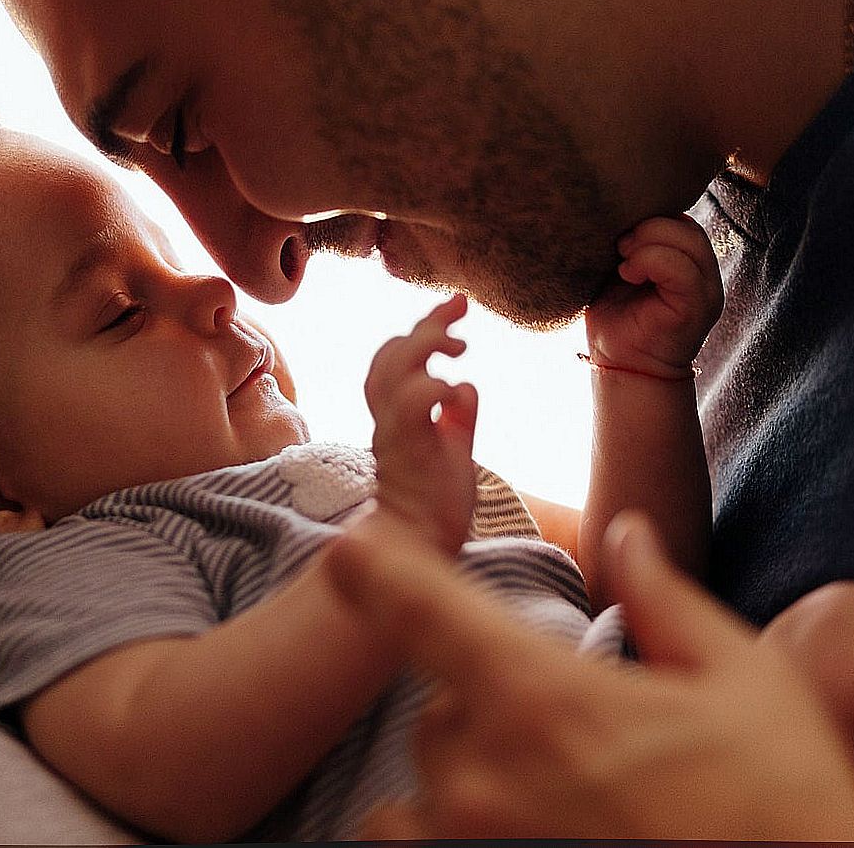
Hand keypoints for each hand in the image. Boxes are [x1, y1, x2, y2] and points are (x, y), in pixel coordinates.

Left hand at [323, 511, 853, 840]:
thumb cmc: (783, 804)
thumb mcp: (745, 681)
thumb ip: (665, 600)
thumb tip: (626, 532)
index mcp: (543, 698)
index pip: (422, 609)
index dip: (379, 569)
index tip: (352, 546)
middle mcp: (485, 774)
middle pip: (441, 708)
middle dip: (492, 706)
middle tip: (584, 738)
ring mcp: (471, 842)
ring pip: (427, 783)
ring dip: (467, 777)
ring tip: (553, 793)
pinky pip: (412, 843)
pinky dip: (446, 830)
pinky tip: (520, 825)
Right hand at [364, 294, 478, 554]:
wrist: (417, 548)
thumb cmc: (433, 503)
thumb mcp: (453, 449)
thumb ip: (457, 418)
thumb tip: (465, 387)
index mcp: (396, 416)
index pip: (394, 359)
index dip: (420, 330)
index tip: (454, 309)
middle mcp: (388, 420)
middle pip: (392, 356)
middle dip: (426, 324)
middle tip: (459, 305)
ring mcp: (395, 434)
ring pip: (396, 372)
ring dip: (427, 346)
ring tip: (459, 343)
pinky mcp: (408, 452)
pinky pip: (410, 407)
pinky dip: (432, 387)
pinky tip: (453, 390)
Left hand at [585, 214, 722, 376]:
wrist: (619, 366)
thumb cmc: (615, 318)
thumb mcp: (623, 270)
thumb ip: (634, 243)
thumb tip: (619, 209)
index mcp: (688, 261)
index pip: (680, 218)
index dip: (650, 216)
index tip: (619, 234)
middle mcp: (705, 273)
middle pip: (687, 225)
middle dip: (648, 227)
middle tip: (620, 246)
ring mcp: (707, 290)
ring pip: (689, 241)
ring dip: (648, 243)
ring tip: (624, 263)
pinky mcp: (698, 307)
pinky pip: (682, 269)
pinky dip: (650, 262)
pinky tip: (628, 274)